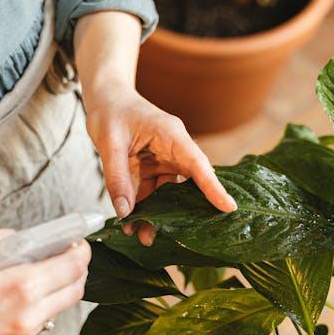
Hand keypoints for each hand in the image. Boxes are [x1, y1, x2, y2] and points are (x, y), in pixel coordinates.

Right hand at [0, 231, 89, 334]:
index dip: (82, 251)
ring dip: (53, 293)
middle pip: (73, 293)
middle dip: (76, 271)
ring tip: (32, 277)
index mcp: (19, 289)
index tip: (79, 243)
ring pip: (53, 313)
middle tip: (66, 257)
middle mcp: (24, 320)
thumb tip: (31, 242)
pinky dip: (30, 312)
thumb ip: (10, 240)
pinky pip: (30, 330)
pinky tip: (9, 302)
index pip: (72, 268)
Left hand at [85, 86, 236, 244]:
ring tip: (141, 235)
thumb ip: (117, 178)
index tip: (228, 208)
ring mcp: (163, 159)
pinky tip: (131, 221)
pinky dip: (143, 207)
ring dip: (156, 215)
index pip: (198, 164)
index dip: (213, 187)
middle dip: (182, 213)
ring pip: (167, 194)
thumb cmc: (111, 111)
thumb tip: (125, 212)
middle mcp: (172, 149)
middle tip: (177, 237)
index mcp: (171, 135)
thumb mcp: (109, 143)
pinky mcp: (151, 167)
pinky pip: (151, 192)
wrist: (104, 98)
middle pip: (187, 185)